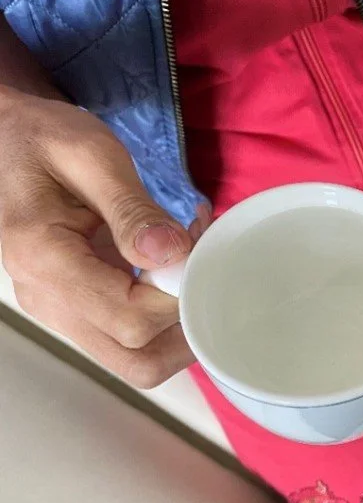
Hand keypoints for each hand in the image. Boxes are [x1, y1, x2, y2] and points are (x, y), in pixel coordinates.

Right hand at [0, 86, 204, 386]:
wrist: (8, 142)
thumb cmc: (45, 140)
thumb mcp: (91, 155)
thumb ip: (132, 209)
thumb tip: (171, 254)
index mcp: (44, 261)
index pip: (131, 321)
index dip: (178, 299)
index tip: (197, 254)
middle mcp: (46, 301)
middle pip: (136, 360)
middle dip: (186, 327)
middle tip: (202, 275)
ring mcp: (59, 313)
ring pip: (135, 362)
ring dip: (179, 331)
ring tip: (190, 274)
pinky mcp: (74, 312)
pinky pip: (128, 341)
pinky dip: (163, 322)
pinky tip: (173, 277)